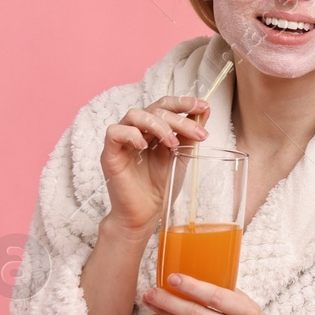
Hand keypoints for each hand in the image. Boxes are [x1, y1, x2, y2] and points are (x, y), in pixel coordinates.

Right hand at [100, 96, 209, 233]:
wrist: (146, 212)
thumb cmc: (161, 184)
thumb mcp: (182, 156)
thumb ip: (189, 134)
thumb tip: (204, 111)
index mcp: (154, 128)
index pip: (165, 105)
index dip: (183, 103)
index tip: (203, 107)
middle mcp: (137, 129)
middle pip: (154, 109)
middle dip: (179, 118)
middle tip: (197, 133)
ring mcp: (122, 140)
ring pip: (135, 114)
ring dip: (158, 125)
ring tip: (172, 143)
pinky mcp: (109, 153)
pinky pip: (114, 132)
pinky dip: (130, 134)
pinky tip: (144, 145)